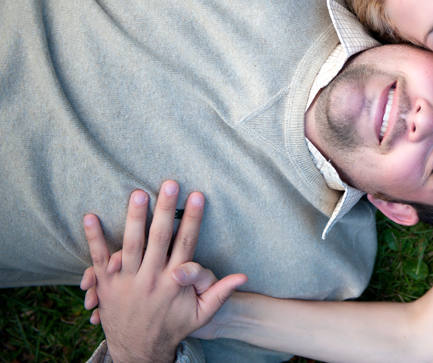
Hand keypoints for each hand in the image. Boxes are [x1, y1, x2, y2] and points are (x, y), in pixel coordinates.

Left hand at [82, 181, 246, 362]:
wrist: (139, 351)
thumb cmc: (173, 327)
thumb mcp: (201, 314)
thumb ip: (220, 292)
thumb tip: (244, 277)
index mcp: (174, 281)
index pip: (186, 243)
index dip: (192, 219)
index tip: (197, 196)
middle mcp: (151, 278)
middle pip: (159, 238)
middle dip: (164, 210)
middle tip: (169, 184)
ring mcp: (127, 281)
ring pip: (131, 244)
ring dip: (134, 218)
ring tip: (138, 194)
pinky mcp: (107, 285)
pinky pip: (98, 258)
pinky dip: (94, 237)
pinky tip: (90, 216)